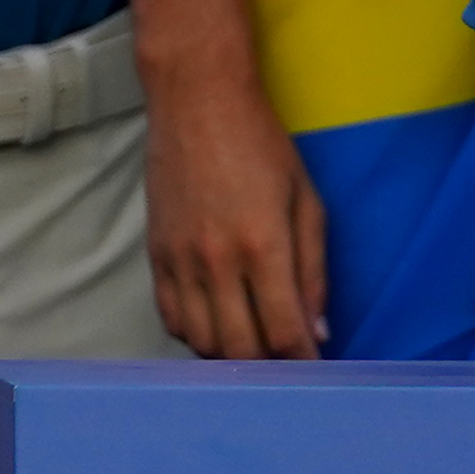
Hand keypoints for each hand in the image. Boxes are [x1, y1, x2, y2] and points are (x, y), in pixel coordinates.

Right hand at [141, 63, 328, 358]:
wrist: (198, 102)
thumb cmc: (262, 145)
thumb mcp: (306, 199)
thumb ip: (313, 268)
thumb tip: (318, 328)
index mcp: (263, 244)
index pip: (283, 331)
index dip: (303, 361)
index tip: (315, 371)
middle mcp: (218, 260)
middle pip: (240, 350)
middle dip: (268, 367)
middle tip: (285, 361)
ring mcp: (181, 261)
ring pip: (201, 342)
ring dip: (230, 356)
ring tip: (253, 346)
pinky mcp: (156, 257)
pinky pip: (171, 320)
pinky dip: (195, 335)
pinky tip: (217, 324)